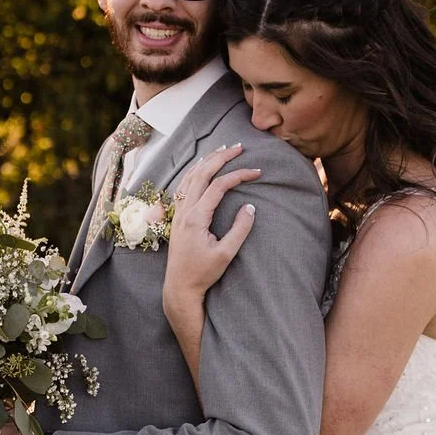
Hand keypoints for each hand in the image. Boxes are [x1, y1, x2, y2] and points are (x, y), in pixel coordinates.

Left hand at [164, 144, 259, 309]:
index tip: (257, 172)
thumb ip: (240, 229)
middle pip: (202, 173)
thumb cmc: (203, 273)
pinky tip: (201, 169)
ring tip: (222, 151)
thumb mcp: (226, 254)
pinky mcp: (177, 217)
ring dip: (206, 161)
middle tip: (239, 147)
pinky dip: (194, 172)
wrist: (180, 287)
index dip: (239, 175)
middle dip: (221, 157)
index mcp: (196, 218)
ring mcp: (178, 213)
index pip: (219, 186)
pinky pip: (183, 186)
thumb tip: (250, 207)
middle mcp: (184, 211)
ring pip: (190, 177)